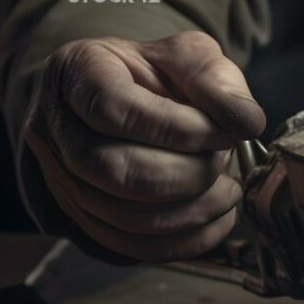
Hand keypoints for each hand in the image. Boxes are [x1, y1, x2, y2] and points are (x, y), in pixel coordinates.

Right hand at [24, 32, 265, 261]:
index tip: (226, 133)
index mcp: (77, 73)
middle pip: (114, 169)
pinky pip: (130, 247)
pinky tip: (217, 218)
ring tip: (227, 189)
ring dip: (191, 210)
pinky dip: (184, 241)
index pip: (113, 109)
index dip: (178, 128)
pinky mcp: (84, 220)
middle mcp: (55, 130)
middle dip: (188, 173)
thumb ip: (215, 80)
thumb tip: (247, 121)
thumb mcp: (187, 57)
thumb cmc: (158, 75)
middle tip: (224, 160)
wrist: (131, 100)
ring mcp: (62, 180)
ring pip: (122, 215)